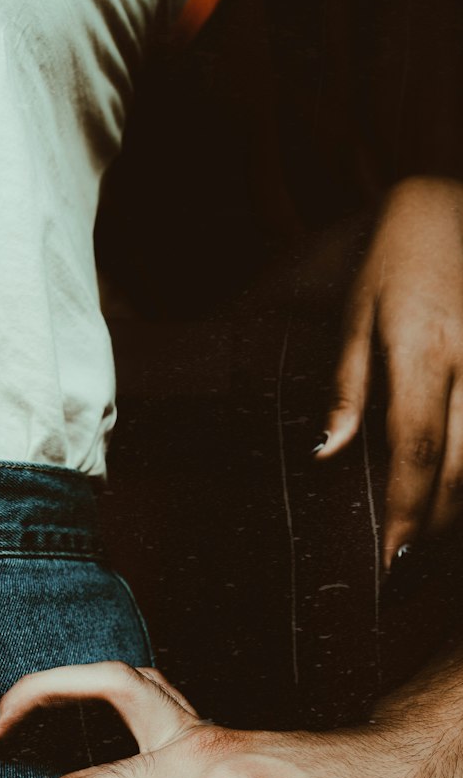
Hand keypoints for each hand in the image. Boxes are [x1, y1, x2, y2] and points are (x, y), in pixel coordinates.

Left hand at [316, 175, 462, 569]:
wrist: (446, 210)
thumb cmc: (389, 268)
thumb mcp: (353, 321)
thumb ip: (345, 390)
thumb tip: (327, 455)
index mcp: (422, 351)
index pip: (415, 448)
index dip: (405, 510)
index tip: (388, 559)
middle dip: (435, 525)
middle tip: (403, 567)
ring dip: (461, 507)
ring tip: (428, 542)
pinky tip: (455, 498)